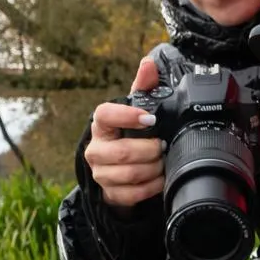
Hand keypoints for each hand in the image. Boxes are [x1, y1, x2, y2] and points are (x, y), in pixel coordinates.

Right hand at [85, 58, 165, 207]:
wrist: (119, 173)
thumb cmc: (128, 137)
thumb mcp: (135, 112)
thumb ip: (142, 88)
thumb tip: (148, 64)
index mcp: (101, 126)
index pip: (105, 115)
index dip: (127, 116)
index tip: (150, 119)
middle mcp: (95, 150)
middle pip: (123, 151)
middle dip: (150, 150)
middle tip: (163, 146)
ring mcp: (101, 174)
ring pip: (131, 173)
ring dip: (154, 168)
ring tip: (163, 162)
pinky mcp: (110, 194)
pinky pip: (133, 193)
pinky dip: (152, 186)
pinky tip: (159, 179)